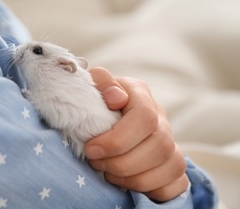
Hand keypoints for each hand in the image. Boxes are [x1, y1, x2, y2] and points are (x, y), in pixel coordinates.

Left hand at [85, 67, 188, 201]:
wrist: (101, 114)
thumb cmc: (94, 101)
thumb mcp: (91, 85)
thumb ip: (101, 81)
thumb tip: (116, 97)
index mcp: (140, 95)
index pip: (144, 117)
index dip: (118, 140)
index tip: (91, 149)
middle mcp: (160, 117)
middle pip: (160, 145)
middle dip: (123, 163)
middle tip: (96, 162)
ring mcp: (170, 141)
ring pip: (172, 166)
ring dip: (135, 178)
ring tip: (107, 173)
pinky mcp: (172, 164)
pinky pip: (179, 184)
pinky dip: (153, 190)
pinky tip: (128, 184)